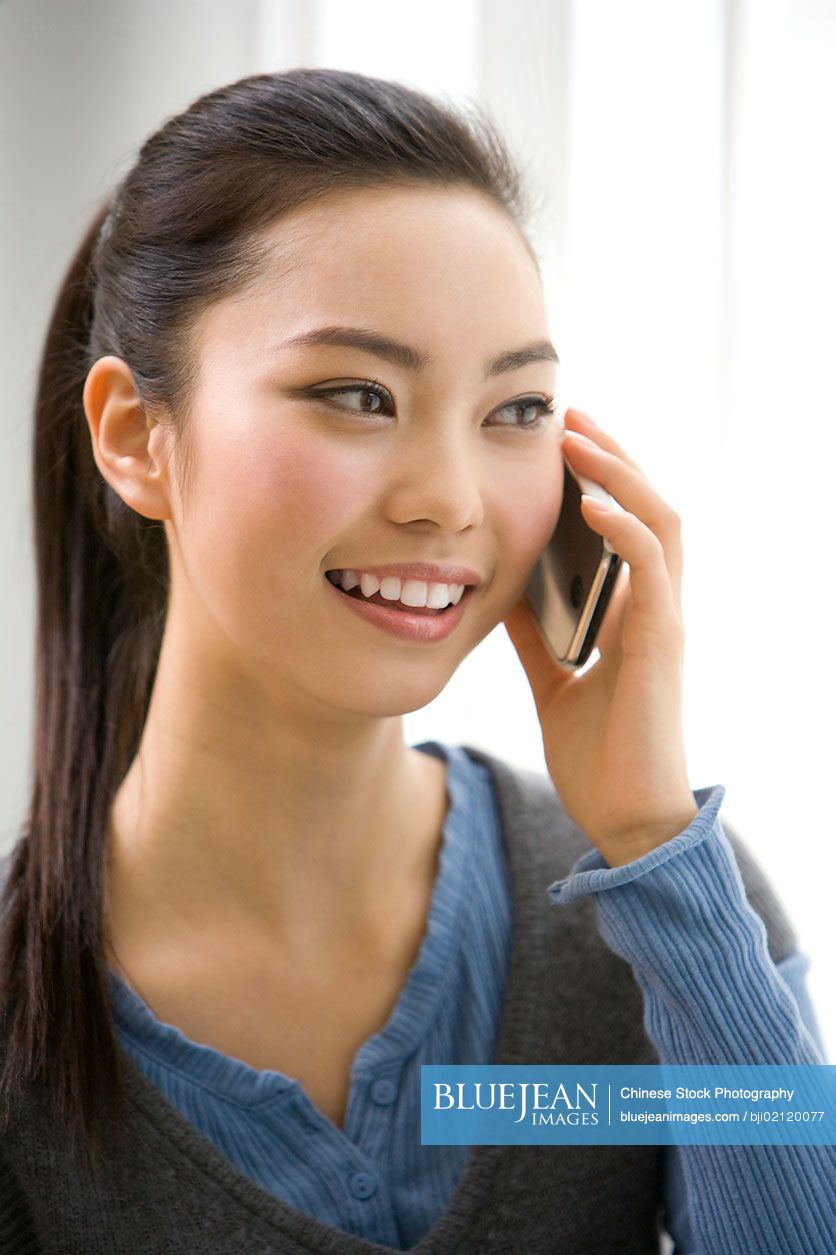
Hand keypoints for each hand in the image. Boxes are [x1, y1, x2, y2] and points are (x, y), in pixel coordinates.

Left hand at [503, 407, 697, 867]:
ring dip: (620, 472)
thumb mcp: (551, 678)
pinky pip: (651, 567)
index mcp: (632, 611)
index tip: (558, 438)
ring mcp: (664, 619)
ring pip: (659, 520)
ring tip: (577, 436)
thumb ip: (536, 632)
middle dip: (610, 454)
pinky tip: (590, 503)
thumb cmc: (595, 754)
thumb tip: (499, 589)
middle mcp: (656, 605)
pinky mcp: (662, 641)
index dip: (600, 476)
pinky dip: (624, 527)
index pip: (626, 522)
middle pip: (647, 505)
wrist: (624, 819)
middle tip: (567, 413)